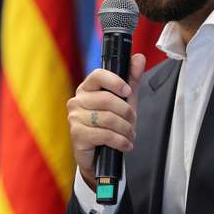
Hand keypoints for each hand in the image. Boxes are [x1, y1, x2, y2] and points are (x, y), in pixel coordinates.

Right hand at [67, 53, 145, 190]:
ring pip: (107, 118)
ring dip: (125, 129)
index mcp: (88, 88)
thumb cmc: (110, 126)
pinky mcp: (77, 134)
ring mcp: (75, 117)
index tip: (128, 91)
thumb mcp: (124, 101)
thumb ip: (131, 79)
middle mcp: (77, 100)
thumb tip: (138, 58)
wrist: (100, 155)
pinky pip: (103, 134)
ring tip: (129, 135)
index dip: (115, 81)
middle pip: (106, 100)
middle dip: (126, 113)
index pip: (98, 75)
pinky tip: (124, 144)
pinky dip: (119, 141)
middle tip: (132, 122)